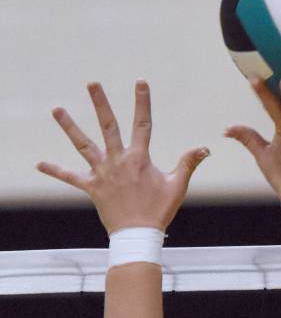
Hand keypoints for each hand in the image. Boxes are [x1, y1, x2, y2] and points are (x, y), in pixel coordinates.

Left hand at [36, 81, 208, 233]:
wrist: (138, 234)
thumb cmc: (159, 211)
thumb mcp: (177, 186)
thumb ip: (188, 164)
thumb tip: (205, 148)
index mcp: (139, 158)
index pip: (142, 124)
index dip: (142, 102)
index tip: (140, 83)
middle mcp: (118, 160)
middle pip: (108, 126)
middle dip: (100, 103)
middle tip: (92, 83)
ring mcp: (102, 172)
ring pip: (84, 144)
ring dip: (70, 126)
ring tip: (57, 109)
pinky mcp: (92, 187)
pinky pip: (71, 177)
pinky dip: (56, 170)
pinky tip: (39, 163)